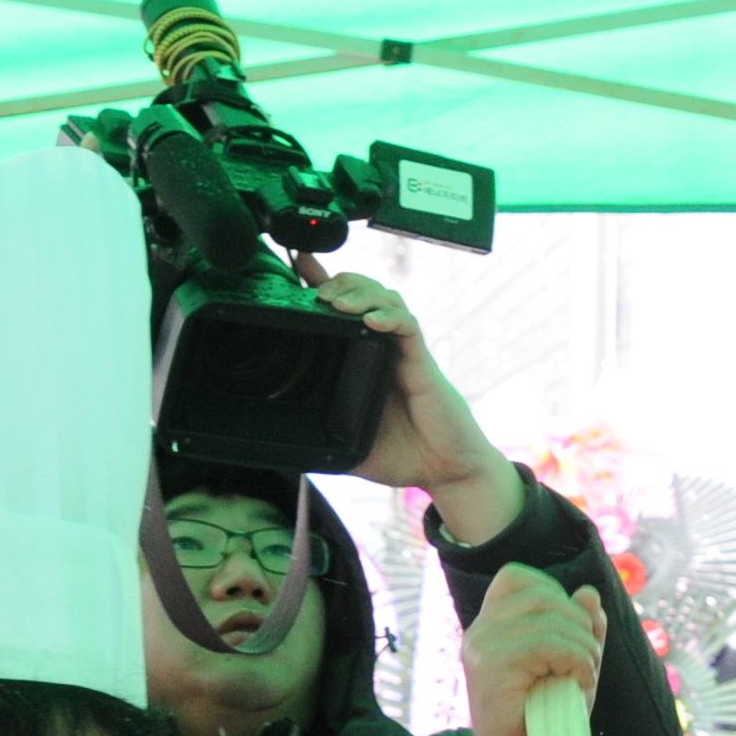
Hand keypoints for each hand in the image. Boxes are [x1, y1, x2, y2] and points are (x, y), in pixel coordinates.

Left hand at [302, 259, 520, 541]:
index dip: (323, 283)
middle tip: (317, 293)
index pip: (343, 311)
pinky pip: (409, 328)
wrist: (445, 471)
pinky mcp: (423, 363)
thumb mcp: (351, 447)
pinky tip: (373, 321)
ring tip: (338, 302)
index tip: (299, 265)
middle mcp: (385, 348)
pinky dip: (391, 318)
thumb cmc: (403, 455)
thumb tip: (290, 446)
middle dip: (340, 282)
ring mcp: (405, 352)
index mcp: (364, 359)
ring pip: (386, 300)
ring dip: (361, 294)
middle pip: (365, 292)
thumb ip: (326, 439)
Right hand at [458, 565, 610, 735]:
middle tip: (587, 664)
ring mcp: (481, 644)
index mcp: (489, 625)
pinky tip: (579, 682)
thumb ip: (580, 628)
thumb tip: (589, 593)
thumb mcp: (570, 664)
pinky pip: (550, 643)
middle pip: (543, 596)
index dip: (553, 594)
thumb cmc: (544, 717)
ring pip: (552, 620)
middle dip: (580, 625)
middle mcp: (479, 630)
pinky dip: (578, 661)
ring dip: (584, 648)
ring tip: (584, 677)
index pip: (516, 577)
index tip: (569, 633)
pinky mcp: (491, 664)